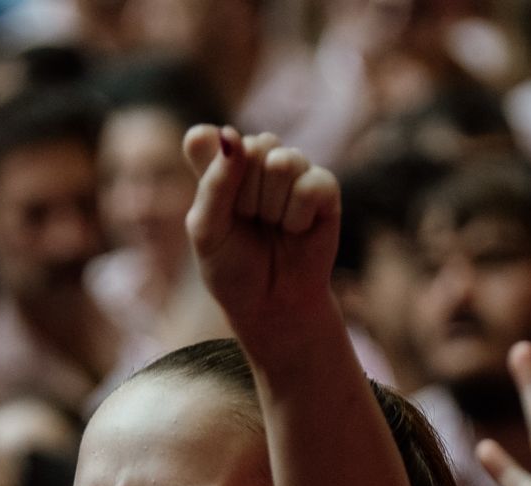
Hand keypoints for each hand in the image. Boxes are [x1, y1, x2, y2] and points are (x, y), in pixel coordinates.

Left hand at [182, 127, 341, 351]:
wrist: (271, 306)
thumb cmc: (233, 268)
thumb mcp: (208, 230)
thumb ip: (214, 182)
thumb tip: (231, 134)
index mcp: (221, 161)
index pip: (206, 140)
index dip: (212, 178)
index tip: (215, 211)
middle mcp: (256, 158)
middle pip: (251, 148)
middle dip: (245, 198)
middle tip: (249, 224)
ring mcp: (293, 169)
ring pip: (282, 163)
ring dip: (272, 208)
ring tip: (273, 228)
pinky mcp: (324, 187)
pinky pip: (310, 185)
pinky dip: (298, 219)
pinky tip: (296, 231)